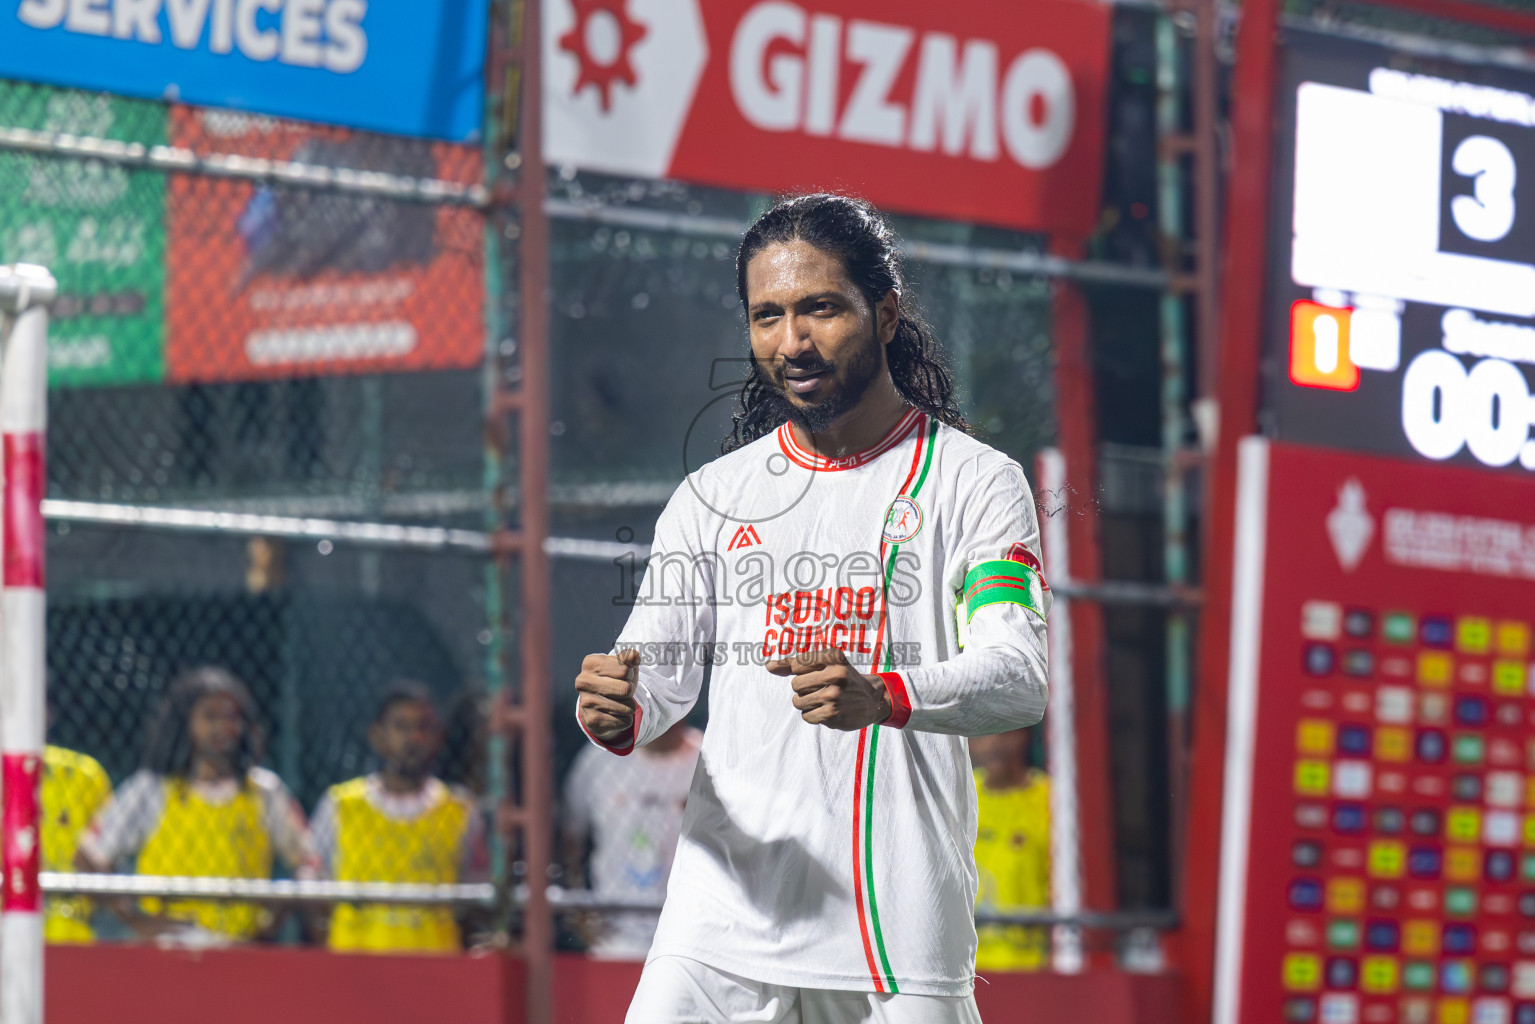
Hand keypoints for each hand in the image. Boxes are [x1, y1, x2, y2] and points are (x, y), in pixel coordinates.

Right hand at [575, 649, 639, 742]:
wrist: (598, 707)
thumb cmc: (614, 681)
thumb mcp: (623, 666)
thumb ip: (630, 659)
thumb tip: (634, 656)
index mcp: (590, 663)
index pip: (626, 669)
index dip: (630, 674)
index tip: (621, 677)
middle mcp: (583, 682)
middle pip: (626, 689)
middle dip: (631, 691)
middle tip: (623, 692)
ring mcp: (586, 702)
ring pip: (628, 707)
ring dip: (630, 706)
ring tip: (619, 703)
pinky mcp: (592, 720)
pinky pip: (625, 721)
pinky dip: (626, 719)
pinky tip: (614, 714)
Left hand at [767, 648, 891, 730]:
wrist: (871, 700)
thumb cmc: (842, 678)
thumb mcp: (825, 663)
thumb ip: (794, 664)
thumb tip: (768, 666)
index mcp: (834, 658)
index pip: (797, 664)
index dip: (799, 671)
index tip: (812, 674)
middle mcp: (836, 675)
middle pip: (795, 684)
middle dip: (803, 688)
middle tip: (820, 688)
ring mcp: (834, 696)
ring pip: (798, 701)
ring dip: (807, 703)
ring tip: (823, 700)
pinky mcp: (832, 715)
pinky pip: (806, 716)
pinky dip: (812, 715)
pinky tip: (826, 710)